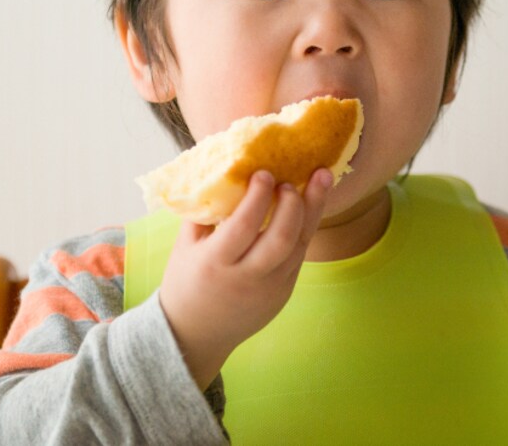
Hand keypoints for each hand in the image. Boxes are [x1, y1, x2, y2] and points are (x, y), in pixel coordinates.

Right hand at [158, 168, 331, 388]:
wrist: (195, 335)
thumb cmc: (186, 281)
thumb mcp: (185, 246)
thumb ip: (205, 212)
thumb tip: (226, 172)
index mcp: (215, 264)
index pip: (243, 226)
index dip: (257, 197)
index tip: (264, 172)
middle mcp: (246, 278)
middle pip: (281, 237)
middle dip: (292, 203)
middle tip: (291, 179)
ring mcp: (270, 289)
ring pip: (300, 245)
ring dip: (313, 209)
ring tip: (322, 177)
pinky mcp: (284, 293)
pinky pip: (300, 255)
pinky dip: (307, 227)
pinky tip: (312, 203)